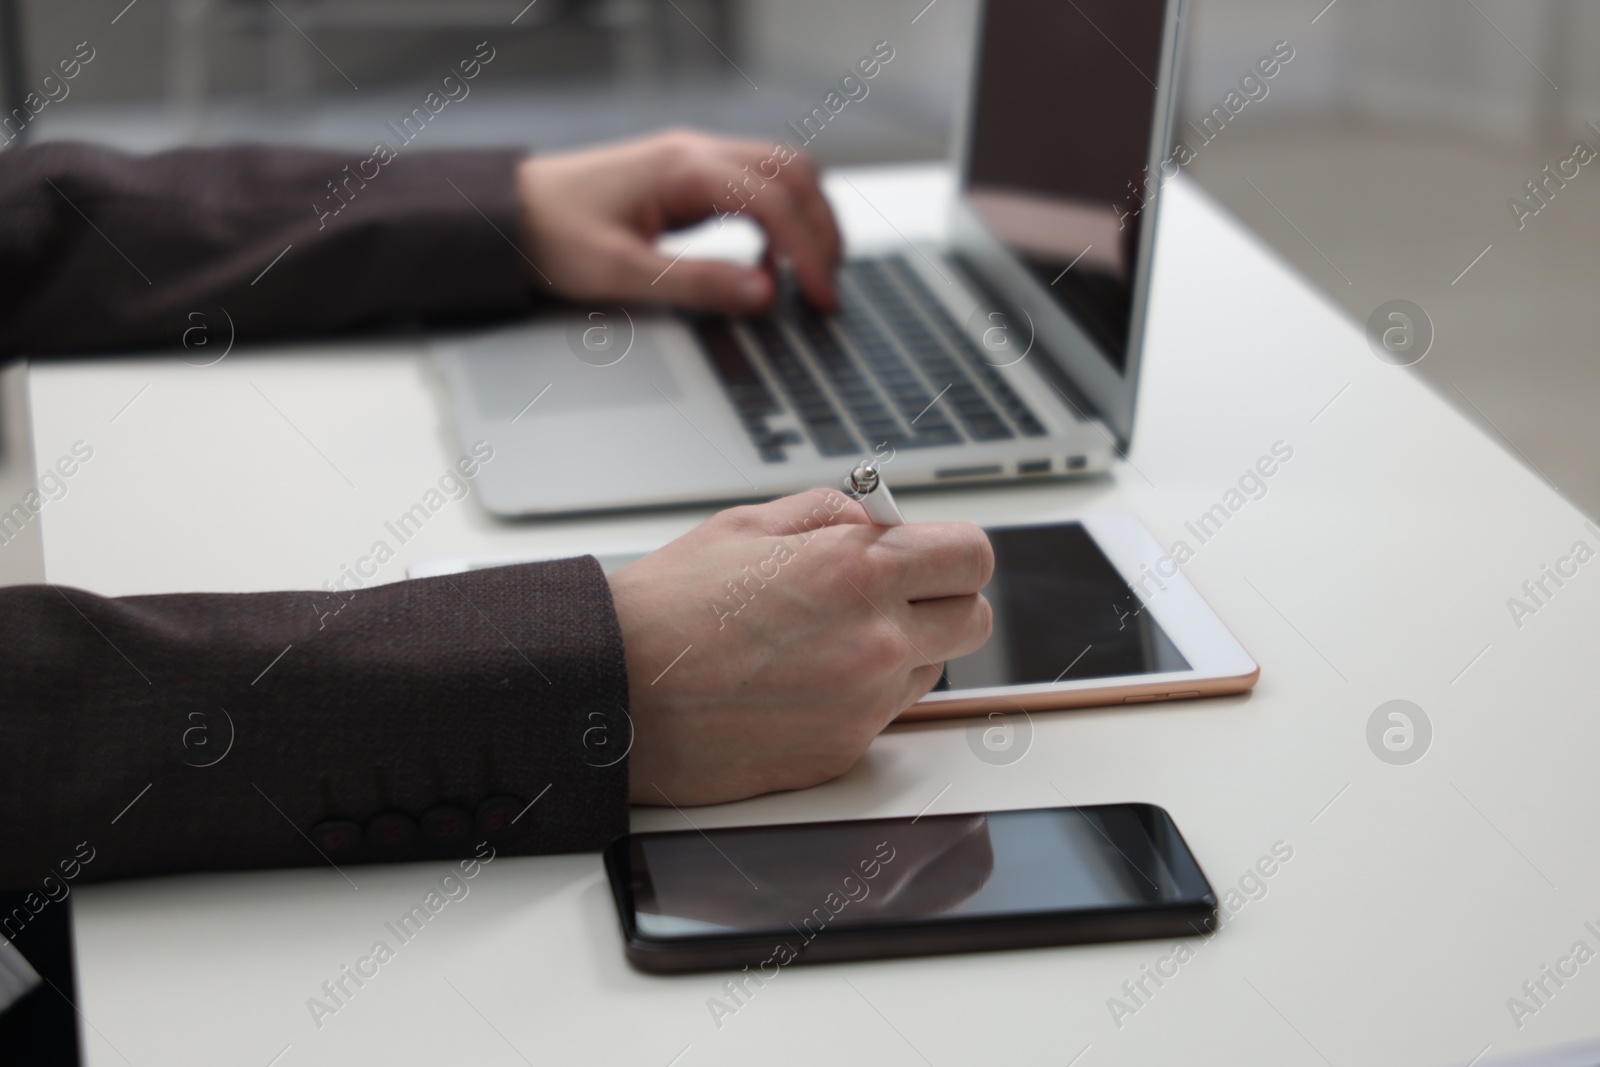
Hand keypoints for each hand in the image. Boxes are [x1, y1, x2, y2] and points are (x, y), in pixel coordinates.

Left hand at [515, 129, 841, 313]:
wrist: (507, 215)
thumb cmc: (552, 236)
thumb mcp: (623, 273)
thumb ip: (699, 285)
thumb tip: (766, 295)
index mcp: (684, 168)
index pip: (776, 201)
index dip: (809, 252)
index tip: (822, 298)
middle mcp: (696, 152)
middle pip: (795, 173)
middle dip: (822, 230)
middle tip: (829, 289)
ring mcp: (694, 160)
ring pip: (782, 173)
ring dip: (806, 220)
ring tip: (810, 277)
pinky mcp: (688, 177)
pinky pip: (756, 186)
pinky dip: (779, 220)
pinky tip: (768, 262)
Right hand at [609, 489, 993, 805]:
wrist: (612, 692)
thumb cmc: (667, 608)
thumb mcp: (747, 525)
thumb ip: (831, 515)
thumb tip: (878, 522)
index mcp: (857, 570)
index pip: (972, 557)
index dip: (951, 553)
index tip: (927, 556)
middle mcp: (874, 642)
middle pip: (972, 621)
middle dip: (940, 602)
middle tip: (888, 596)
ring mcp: (863, 705)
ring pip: (930, 670)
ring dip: (901, 651)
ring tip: (825, 640)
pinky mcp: (842, 753)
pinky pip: (882, 716)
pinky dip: (858, 697)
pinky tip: (799, 681)